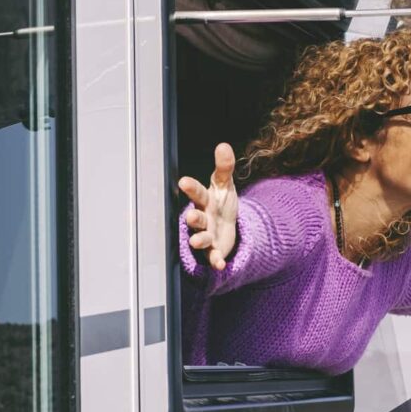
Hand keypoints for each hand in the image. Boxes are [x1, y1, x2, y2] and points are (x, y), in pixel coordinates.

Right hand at [178, 143, 237, 270]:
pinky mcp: (213, 251)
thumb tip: (223, 145)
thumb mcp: (224, 185)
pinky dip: (215, 261)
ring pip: (200, 238)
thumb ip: (224, 167)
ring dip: (199, 240)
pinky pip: (213, 257)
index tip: (184, 181)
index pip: (198, 192)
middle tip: (190, 216)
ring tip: (198, 241)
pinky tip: (220, 265)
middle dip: (193, 218)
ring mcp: (207, 235)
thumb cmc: (220, 203)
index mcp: (205, 200)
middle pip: (196, 217)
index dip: (191, 188)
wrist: (227, 228)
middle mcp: (202, 218)